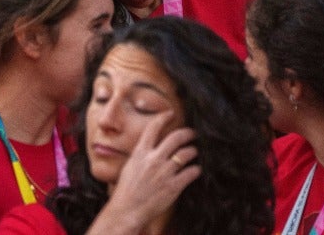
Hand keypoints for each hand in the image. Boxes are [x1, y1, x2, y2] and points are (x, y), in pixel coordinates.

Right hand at [89, 111, 200, 233]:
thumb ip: (142, 155)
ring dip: (193, 151)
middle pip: (175, 138)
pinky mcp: (174, 186)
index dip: (163, 117)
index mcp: (140, 152)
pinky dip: (196, 170)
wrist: (127, 209)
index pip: (153, 128)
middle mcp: (153, 159)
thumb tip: (151, 147)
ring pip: (186, 154)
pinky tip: (196, 170)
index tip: (171, 113)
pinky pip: (191, 172)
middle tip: (192, 133)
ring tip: (194, 152)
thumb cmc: (126, 189)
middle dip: (187, 133)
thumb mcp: (130, 166)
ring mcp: (164, 172)